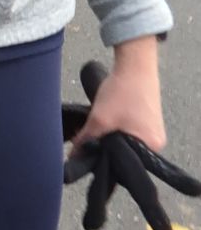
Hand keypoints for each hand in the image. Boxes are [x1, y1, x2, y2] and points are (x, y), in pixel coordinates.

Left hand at [61, 58, 200, 229]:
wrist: (134, 64)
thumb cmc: (121, 91)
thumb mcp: (99, 119)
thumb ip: (87, 142)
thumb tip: (72, 163)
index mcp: (148, 147)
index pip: (136, 179)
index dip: (130, 196)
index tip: (154, 229)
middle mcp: (154, 145)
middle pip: (134, 172)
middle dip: (128, 187)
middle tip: (151, 223)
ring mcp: (151, 136)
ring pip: (128, 157)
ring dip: (113, 159)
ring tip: (101, 157)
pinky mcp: (144, 126)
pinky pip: (129, 145)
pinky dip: (116, 145)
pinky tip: (104, 138)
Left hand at [70, 36, 165, 153]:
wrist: (134, 63)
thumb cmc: (124, 90)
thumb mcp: (99, 119)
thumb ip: (85, 140)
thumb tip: (74, 156)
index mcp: (151, 146)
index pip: (123, 165)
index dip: (103, 161)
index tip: (89, 156)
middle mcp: (155, 141)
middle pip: (122, 154)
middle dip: (104, 147)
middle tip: (90, 138)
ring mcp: (152, 130)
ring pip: (122, 141)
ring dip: (107, 136)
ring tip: (99, 124)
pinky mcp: (146, 120)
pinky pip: (126, 131)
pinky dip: (113, 128)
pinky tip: (106, 119)